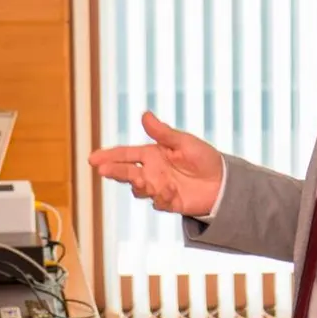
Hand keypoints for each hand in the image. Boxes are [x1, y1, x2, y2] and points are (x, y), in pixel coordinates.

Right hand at [88, 111, 223, 216]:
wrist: (222, 183)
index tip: (93, 159)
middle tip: (103, 170)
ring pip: (138, 189)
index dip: (109, 156)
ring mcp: (157, 188)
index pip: (126, 154)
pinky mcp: (167, 202)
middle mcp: (151, 171)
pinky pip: (157, 202)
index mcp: (152, 154)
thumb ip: (163, 133)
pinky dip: (162, 197)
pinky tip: (172, 191)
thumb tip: (145, 115)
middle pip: (125, 172)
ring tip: (145, 182)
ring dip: (140, 186)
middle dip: (113, 171)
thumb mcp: (185, 142)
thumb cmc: (205, 158)